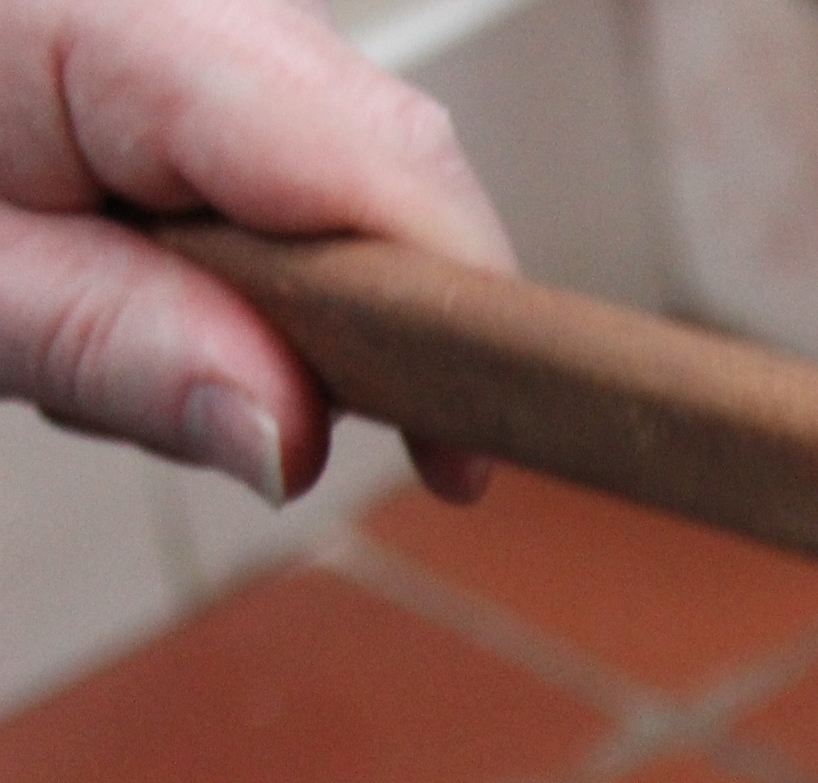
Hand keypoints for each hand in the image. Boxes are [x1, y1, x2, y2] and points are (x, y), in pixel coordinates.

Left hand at [0, 0, 513, 499]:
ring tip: (124, 309)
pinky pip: (279, 133)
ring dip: (292, 279)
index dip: (454, 315)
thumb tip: (285, 435)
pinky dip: (240, 230)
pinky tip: (134, 255)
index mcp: (122, 14)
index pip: (382, 163)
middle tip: (244, 408)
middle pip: (388, 157)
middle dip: (363, 309)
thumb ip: (113, 347)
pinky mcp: (188, 26)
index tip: (454, 453)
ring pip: (348, 155)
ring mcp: (201, 1)